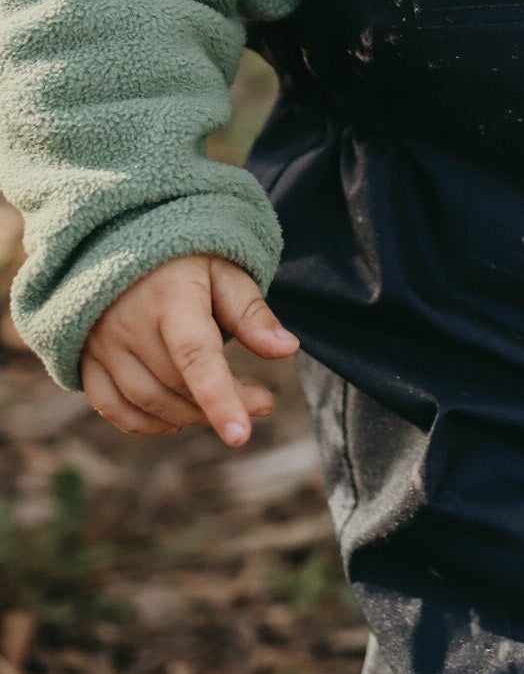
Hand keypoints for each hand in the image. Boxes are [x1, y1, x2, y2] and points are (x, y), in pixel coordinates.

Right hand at [81, 255, 298, 445]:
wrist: (120, 238)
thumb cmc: (185, 254)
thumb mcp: (225, 269)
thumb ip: (251, 312)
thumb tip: (287, 349)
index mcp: (170, 296)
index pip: (195, 356)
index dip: (219, 398)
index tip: (241, 435)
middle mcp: (129, 323)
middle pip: (177, 384)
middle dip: (223, 404)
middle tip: (263, 404)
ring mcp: (102, 343)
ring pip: (147, 400)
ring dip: (190, 415)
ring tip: (228, 411)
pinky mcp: (87, 356)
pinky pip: (111, 405)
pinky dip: (144, 422)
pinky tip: (177, 420)